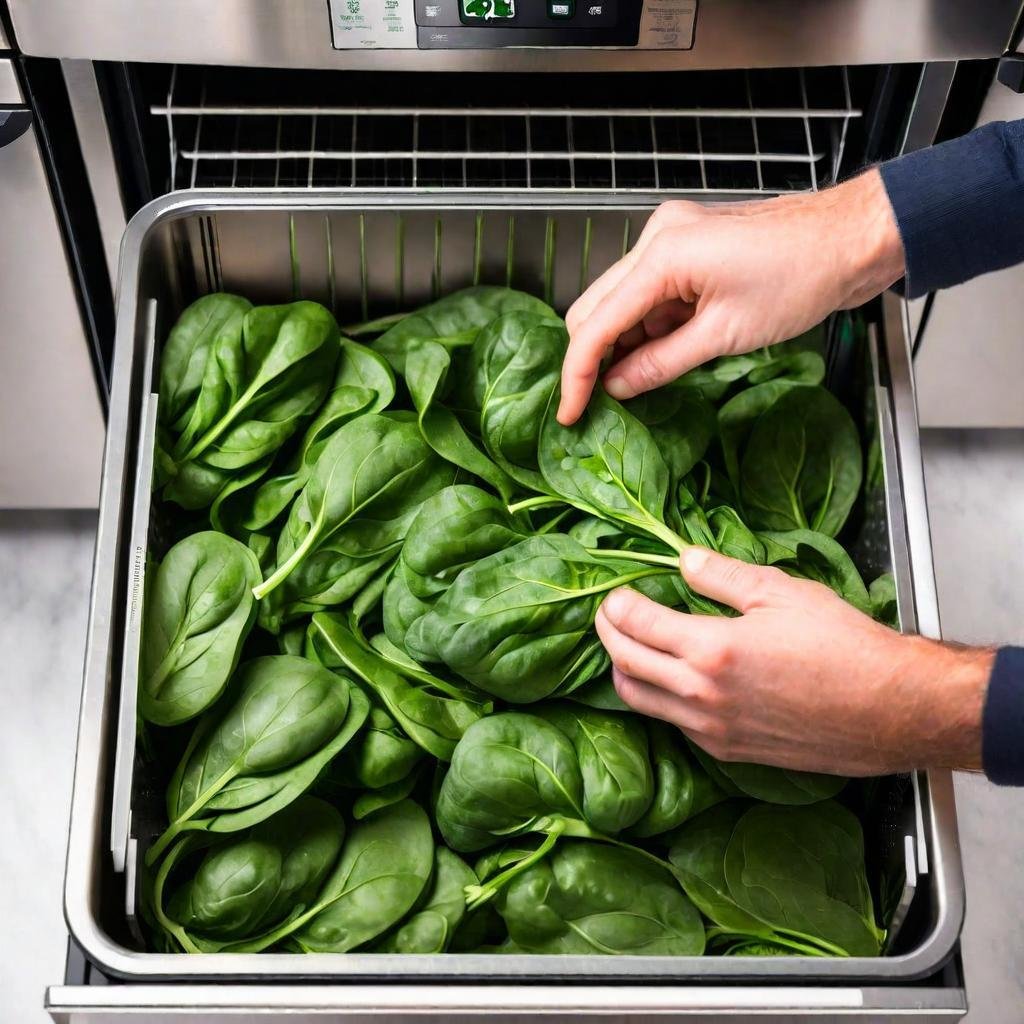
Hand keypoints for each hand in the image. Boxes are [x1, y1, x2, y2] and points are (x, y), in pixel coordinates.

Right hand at [558, 169, 905, 424]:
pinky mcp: (688, 248)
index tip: (570, 412)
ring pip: (621, 303)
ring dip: (624, 345)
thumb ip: (661, 364)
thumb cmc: (802, 276)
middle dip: (594, 357)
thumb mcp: (725, 335)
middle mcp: (657, 238)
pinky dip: (649, 328)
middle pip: (596, 307)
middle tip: (600, 404)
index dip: (578, 374)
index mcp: (662, 256)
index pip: (596, 324)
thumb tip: (617, 388)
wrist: (852, 238)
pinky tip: (662, 356)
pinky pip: (650, 294)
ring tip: (640, 384)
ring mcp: (671, 239)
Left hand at [594, 548, 991, 775]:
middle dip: (607, 634)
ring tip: (629, 647)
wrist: (892, 710)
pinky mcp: (730, 751)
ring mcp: (713, 729)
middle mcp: (702, 696)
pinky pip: (674, 725)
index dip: (617, 605)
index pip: (636, 624)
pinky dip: (659, 700)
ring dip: (624, 671)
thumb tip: (684, 560)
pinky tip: (672, 681)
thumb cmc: (845, 647)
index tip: (616, 593)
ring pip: (640, 702)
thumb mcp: (782, 593)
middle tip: (609, 614)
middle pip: (625, 664)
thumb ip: (723, 576)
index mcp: (711, 650)